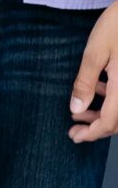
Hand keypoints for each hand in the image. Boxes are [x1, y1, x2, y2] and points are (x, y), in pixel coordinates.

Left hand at [70, 1, 117, 142]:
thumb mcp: (95, 51)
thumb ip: (85, 82)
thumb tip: (76, 108)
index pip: (110, 122)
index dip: (92, 133)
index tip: (75, 136)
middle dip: (97, 127)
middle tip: (75, 129)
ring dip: (104, 114)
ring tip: (82, 111)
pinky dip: (112, 100)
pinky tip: (99, 88)